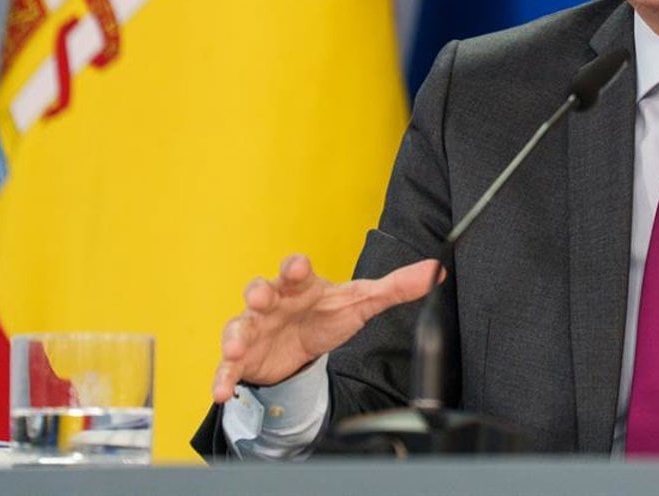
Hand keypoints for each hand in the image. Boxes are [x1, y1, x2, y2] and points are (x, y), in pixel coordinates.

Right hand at [210, 253, 437, 402]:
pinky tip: (223, 393)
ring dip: (236, 336)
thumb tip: (436, 271)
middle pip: (260, 290)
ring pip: (238, 327)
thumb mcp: (360, 302)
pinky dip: (223, 379)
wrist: (299, 347)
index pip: (295, 268)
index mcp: (300, 285)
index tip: (299, 267)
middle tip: (259, 296)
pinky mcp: (242, 359)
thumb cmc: (326, 314)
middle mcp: (273, 302)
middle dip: (258, 292)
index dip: (295, 266)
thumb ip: (395, 288)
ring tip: (237, 349)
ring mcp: (253, 329)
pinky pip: (227, 368)